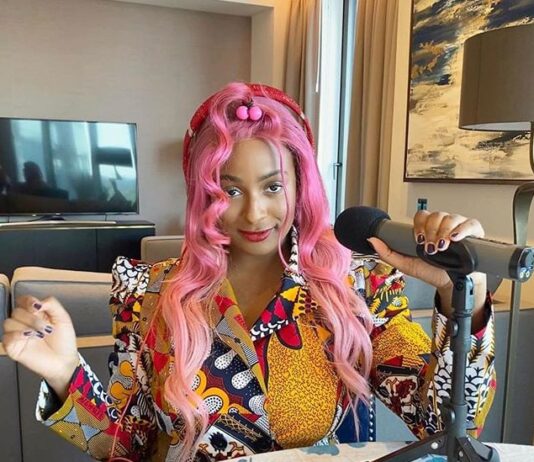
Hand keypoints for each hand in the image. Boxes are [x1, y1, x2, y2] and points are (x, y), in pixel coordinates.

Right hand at [2, 296, 78, 400]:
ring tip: (41, 334)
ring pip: (9, 322)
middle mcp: (25, 323)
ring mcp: (18, 335)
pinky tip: (30, 336)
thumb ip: (52, 304)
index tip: (38, 307)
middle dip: (33, 318)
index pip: (23, 300)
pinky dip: (17, 334)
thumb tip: (38, 301)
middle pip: (17, 311)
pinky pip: (6, 337)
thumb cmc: (64, 341)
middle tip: (47, 328)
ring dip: (27, 326)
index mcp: (36, 313)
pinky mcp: (13, 347)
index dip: (28, 301)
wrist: (64, 361)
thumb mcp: (63, 318)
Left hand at [368, 211, 486, 328]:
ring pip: (451, 217)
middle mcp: (443, 225)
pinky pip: (471, 223)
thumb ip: (387, 253)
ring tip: (442, 247)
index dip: (419, 225)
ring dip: (444, 232)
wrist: (452, 285)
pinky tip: (456, 238)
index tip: (417, 239)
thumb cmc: (431, 272)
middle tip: (430, 248)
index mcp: (428, 228)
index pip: (422, 215)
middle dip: (431, 231)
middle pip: (436, 215)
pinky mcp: (475, 233)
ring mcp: (459, 227)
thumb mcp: (407, 264)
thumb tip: (372, 239)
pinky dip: (462, 229)